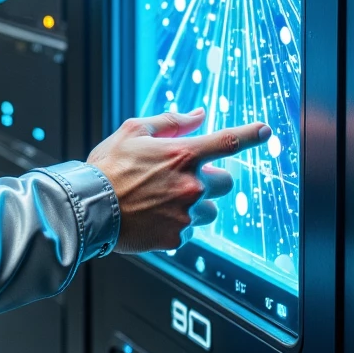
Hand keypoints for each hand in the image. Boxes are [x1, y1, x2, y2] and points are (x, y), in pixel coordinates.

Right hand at [88, 109, 269, 253]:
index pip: (228, 141)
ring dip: (195, 206)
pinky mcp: (176, 237)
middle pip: (226, 183)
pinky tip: (152, 217)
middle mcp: (191, 185)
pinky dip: (176, 225)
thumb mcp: (134, 131)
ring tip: (162, 202)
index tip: (266, 132)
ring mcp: (186, 214)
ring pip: (209, 211)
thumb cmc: (108, 167)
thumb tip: (199, 115)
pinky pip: (188, 231)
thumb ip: (171, 122)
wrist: (88, 208)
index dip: (251, 135)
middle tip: (184, 179)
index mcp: (183, 154)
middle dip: (212, 180)